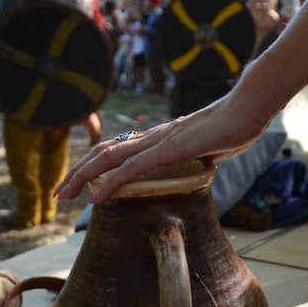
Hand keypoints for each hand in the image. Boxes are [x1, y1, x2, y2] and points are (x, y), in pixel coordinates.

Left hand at [54, 93, 269, 201]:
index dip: (95, 166)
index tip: (80, 184)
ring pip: (109, 160)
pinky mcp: (168, 150)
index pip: (117, 151)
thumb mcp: (212, 150)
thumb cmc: (235, 126)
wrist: (248, 108)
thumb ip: (201, 157)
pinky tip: (95, 198)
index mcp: (159, 139)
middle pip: (103, 154)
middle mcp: (152, 138)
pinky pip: (132, 169)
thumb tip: (204, 163)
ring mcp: (158, 142)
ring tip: (63, 195)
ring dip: (83, 178)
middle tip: (59, 193)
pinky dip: (110, 184)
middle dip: (78, 173)